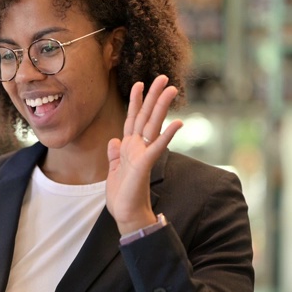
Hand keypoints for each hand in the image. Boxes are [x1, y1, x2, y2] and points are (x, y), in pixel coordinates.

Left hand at [105, 75, 182, 234]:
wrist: (126, 214)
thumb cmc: (122, 195)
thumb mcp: (113, 170)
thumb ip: (114, 154)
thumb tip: (114, 140)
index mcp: (129, 147)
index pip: (133, 118)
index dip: (135, 101)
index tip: (139, 83)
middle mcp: (138, 147)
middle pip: (146, 116)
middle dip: (153, 96)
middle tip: (163, 77)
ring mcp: (143, 154)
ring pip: (153, 125)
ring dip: (162, 107)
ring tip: (171, 90)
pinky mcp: (144, 165)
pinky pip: (157, 147)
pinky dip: (167, 135)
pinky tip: (178, 123)